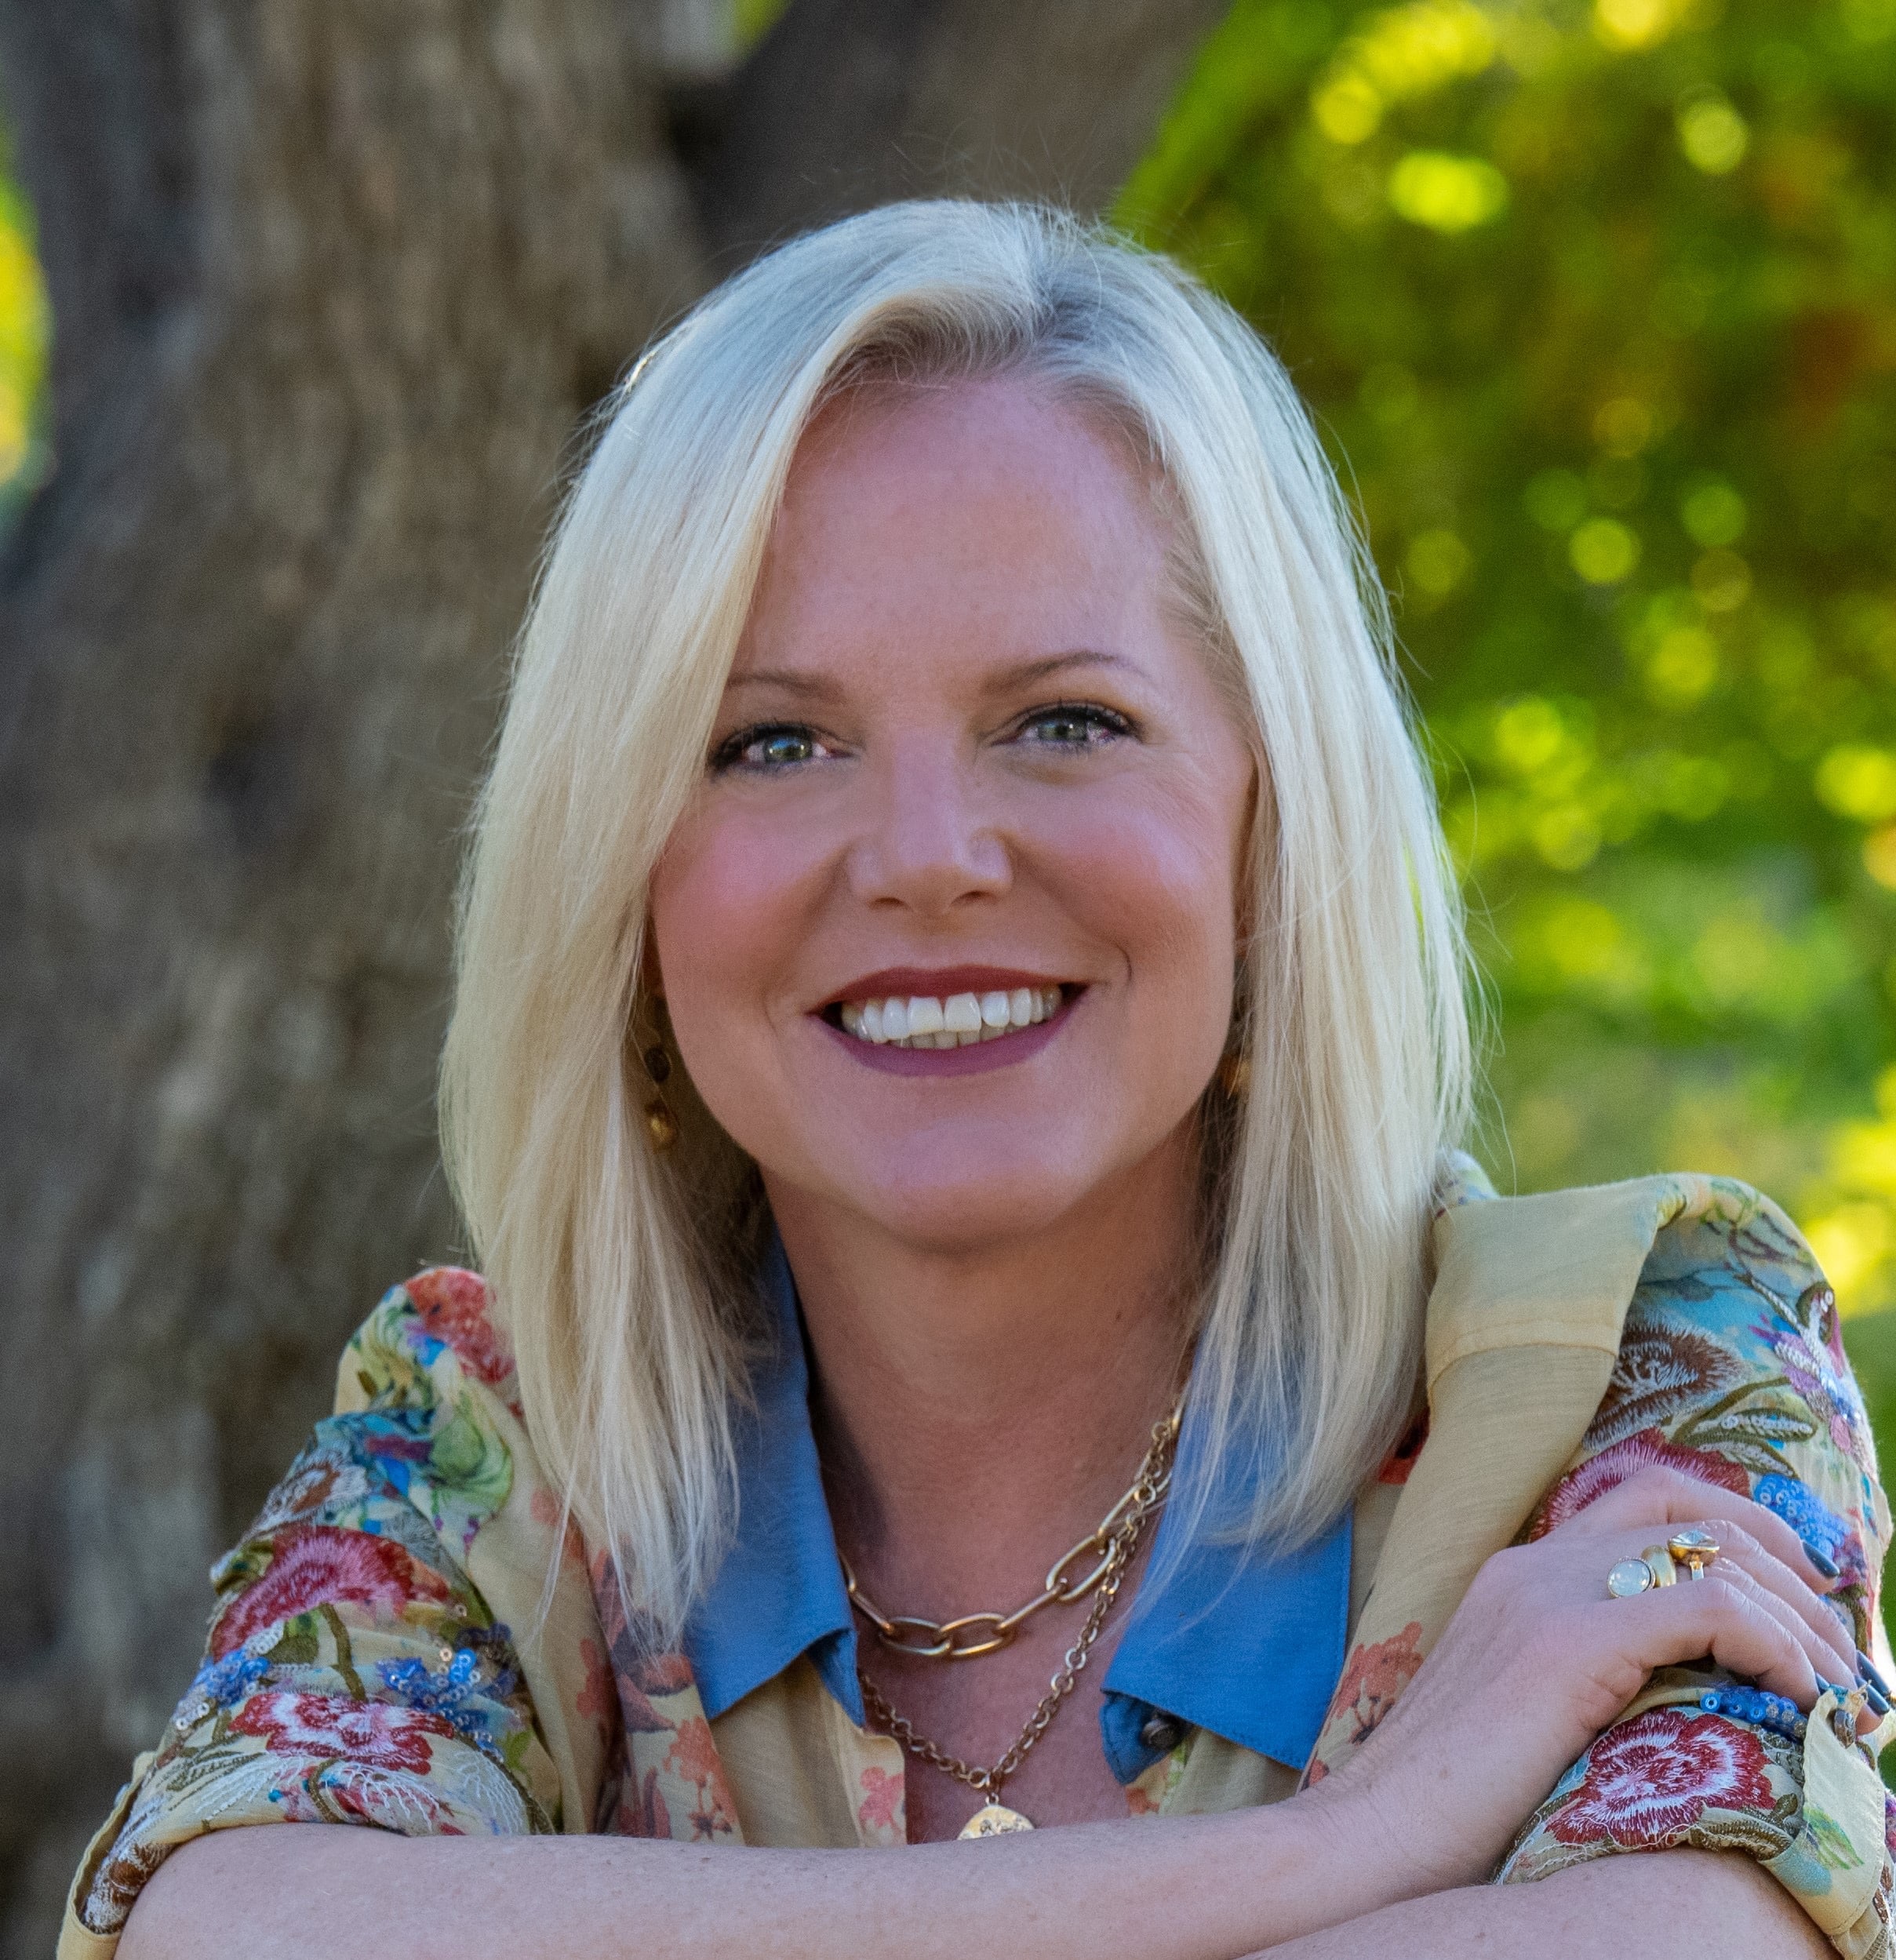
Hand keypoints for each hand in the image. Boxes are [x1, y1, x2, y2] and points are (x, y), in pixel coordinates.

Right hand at [1302, 1467, 1857, 1898]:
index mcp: (1519, 1573)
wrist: (1379, 1832)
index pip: (1643, 1500)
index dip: (1733, 1528)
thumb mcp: (1526, 1712)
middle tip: (1838, 1638)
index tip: (1795, 1596)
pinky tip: (1796, 1694)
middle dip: (1782, 1557)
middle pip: (1685, 1504)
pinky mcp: (1571, 1643)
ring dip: (1798, 1615)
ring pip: (1712, 1552)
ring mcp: (1548, 1593)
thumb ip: (1587, 1676)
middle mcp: (1533, 1563)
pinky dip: (1773, 1643)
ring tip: (1837, 1684)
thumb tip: (1684, 1694)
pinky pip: (1710, 1608)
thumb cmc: (1450, 1803)